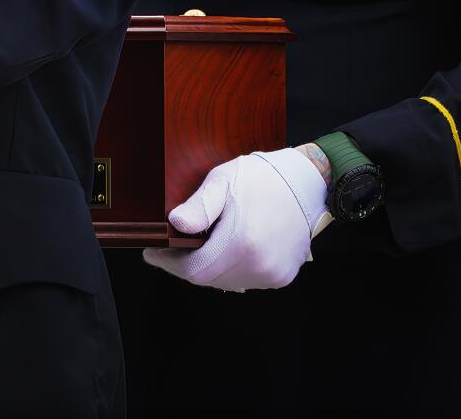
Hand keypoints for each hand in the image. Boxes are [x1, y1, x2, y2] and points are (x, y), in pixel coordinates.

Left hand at [141, 146, 328, 291]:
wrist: (306, 183)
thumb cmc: (262, 179)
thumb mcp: (223, 182)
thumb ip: (199, 207)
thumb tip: (175, 224)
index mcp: (241, 244)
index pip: (194, 271)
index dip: (170, 264)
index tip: (154, 253)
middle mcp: (258, 266)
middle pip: (208, 279)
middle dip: (189, 265)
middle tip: (176, 248)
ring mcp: (272, 274)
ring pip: (227, 282)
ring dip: (211, 268)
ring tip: (203, 245)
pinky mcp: (281, 276)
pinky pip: (247, 280)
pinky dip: (233, 269)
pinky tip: (229, 250)